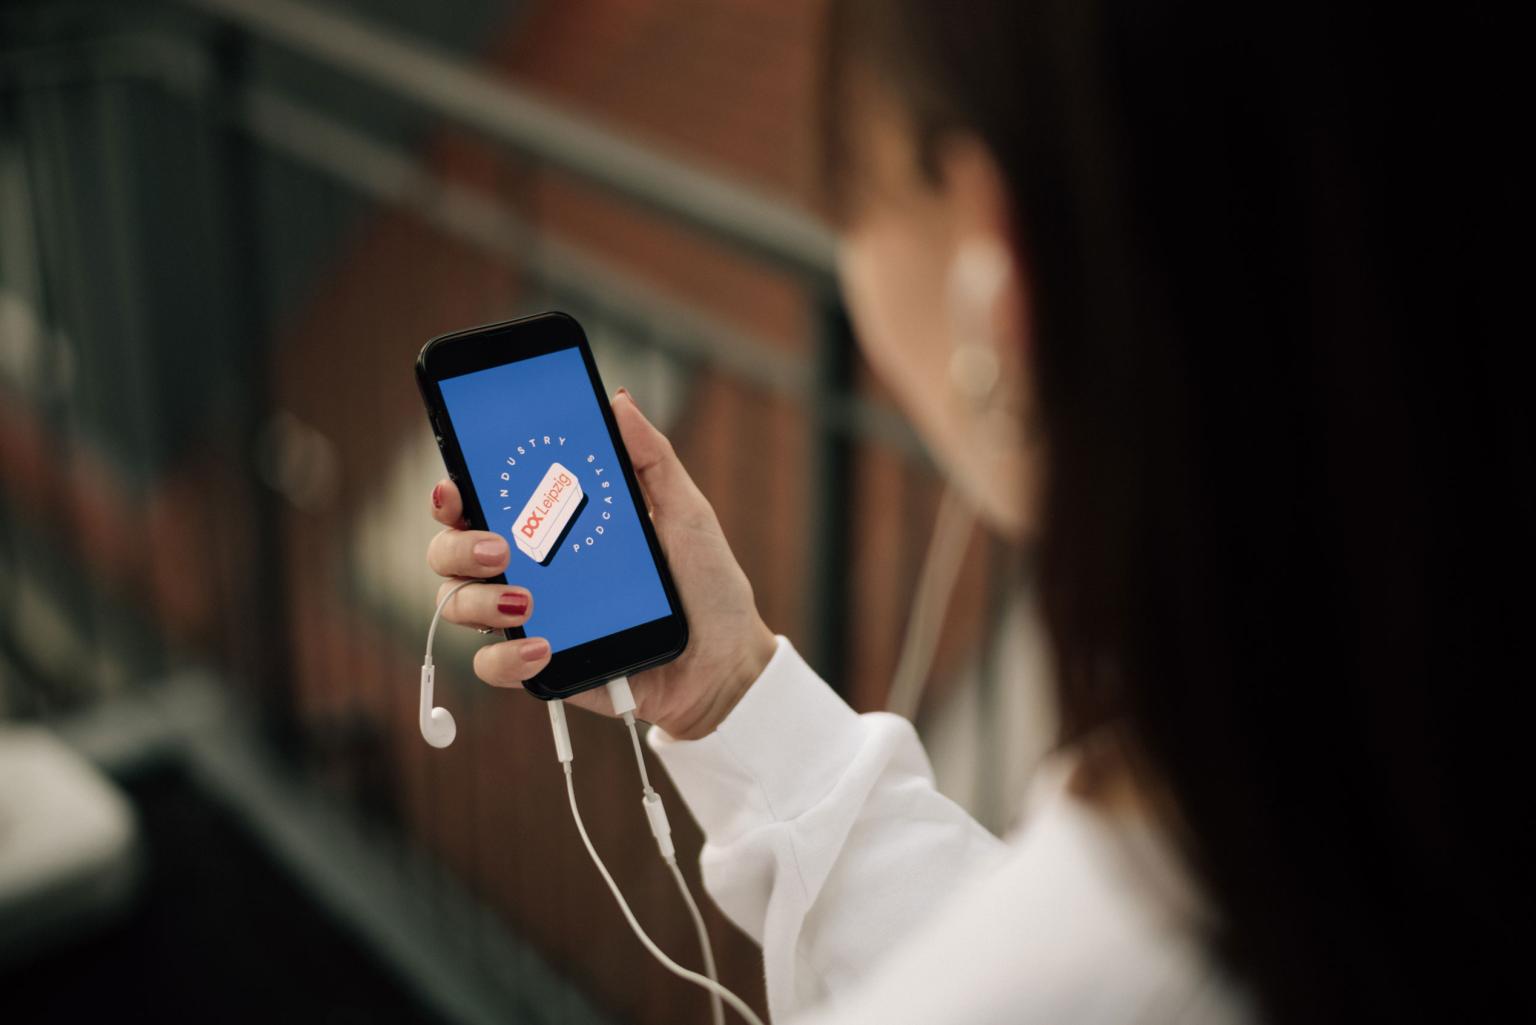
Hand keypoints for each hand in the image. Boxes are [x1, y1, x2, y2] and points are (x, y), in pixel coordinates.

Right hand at [426, 388, 776, 738]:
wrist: (726, 663)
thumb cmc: (705, 585)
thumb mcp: (685, 513)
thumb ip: (650, 458)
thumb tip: (617, 401)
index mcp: (553, 526)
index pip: (483, 501)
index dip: (453, 491)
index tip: (455, 485)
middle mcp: (529, 569)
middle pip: (450, 551)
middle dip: (457, 544)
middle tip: (499, 546)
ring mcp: (531, 619)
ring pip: (458, 605)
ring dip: (477, 599)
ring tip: (525, 601)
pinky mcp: (541, 666)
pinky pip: (492, 665)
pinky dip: (506, 657)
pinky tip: (543, 646)